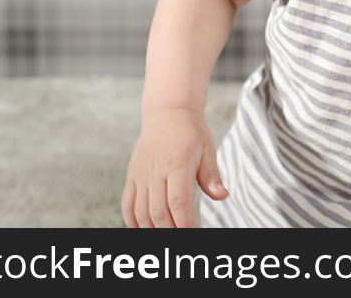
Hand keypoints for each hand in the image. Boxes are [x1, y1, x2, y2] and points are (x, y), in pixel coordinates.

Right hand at [121, 108, 227, 227]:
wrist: (167, 114)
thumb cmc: (191, 133)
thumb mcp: (207, 150)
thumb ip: (212, 176)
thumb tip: (222, 196)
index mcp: (177, 165)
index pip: (178, 202)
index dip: (185, 223)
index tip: (193, 232)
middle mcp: (156, 172)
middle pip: (158, 212)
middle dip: (170, 230)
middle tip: (182, 237)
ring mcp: (141, 175)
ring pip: (141, 212)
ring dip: (152, 229)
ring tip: (166, 235)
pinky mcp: (132, 176)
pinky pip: (127, 204)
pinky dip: (133, 221)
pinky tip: (144, 228)